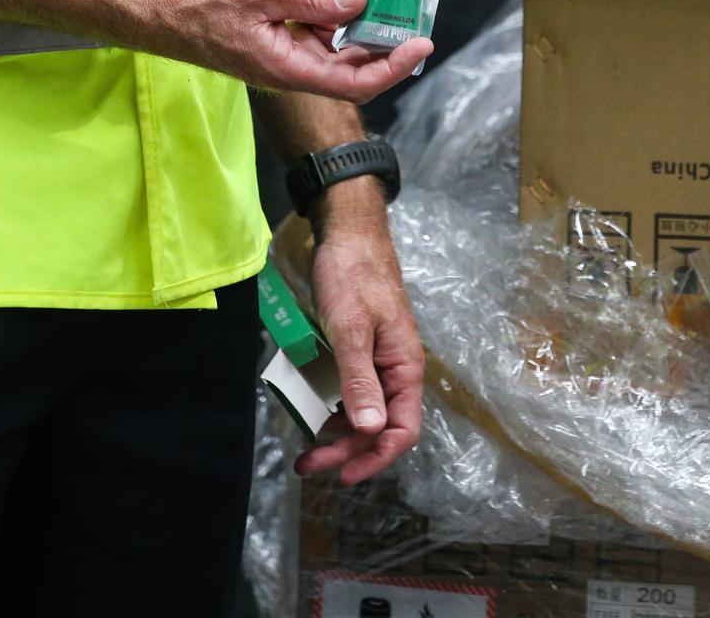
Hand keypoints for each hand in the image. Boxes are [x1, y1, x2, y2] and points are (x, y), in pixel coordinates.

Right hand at [147, 0, 432, 103]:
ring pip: (337, 54)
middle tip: (411, 11)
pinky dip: (337, 22)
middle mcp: (292, 72)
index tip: (420, 44)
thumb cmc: (200, 4)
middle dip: (385, 46)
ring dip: (362, 32)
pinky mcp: (278, 48)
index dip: (393, 67)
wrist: (159, 15)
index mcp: (289, 69)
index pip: (355, 82)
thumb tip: (360, 0)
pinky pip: (318, 41)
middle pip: (352, 71)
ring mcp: (285, 61)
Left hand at [294, 190, 423, 484]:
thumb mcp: (351, 328)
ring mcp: (376, 359)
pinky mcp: (357, 349)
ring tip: (305, 445)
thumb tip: (370, 431)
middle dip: (346, 450)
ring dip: (336, 432)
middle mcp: (394, 369)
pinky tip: (309, 408)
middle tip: (308, 463)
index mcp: (404, 366)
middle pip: (378, 426)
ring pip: (361, 410)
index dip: (375, 458)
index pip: (402, 429)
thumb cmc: (352, 276)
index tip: (342, 476)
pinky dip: (330, 404)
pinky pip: (348, 388)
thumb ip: (360, 378)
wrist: (347, 233)